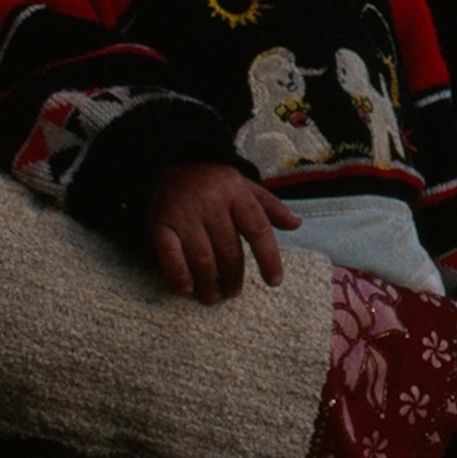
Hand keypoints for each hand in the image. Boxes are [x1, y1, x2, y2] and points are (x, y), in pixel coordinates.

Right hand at [147, 162, 298, 303]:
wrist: (176, 160)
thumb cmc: (218, 181)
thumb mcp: (247, 187)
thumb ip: (271, 208)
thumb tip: (296, 224)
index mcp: (237, 194)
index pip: (258, 230)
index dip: (269, 258)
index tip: (274, 281)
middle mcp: (211, 203)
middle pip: (228, 250)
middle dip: (232, 277)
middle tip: (232, 292)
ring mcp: (184, 214)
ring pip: (201, 257)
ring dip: (209, 283)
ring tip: (213, 296)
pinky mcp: (160, 222)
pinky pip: (169, 254)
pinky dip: (178, 275)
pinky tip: (187, 289)